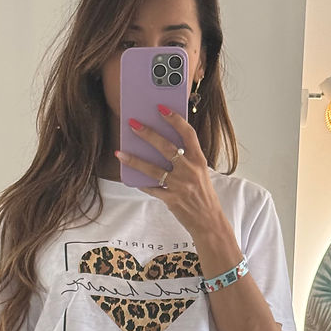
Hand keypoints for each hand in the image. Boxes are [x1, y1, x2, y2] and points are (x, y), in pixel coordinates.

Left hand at [116, 107, 227, 240]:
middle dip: (148, 134)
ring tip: (120, 152)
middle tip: (133, 124)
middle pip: (166, 147)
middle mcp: (190, 171)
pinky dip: (140, 183)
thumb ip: (185, 159)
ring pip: (153, 169)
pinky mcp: (171, 199)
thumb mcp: (200, 173)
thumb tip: (161, 146)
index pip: (188, 134)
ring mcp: (180, 186)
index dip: (174, 119)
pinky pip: (151, 189)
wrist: (209, 222)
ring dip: (134, 160)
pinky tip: (130, 176)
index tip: (161, 108)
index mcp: (199, 160)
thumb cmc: (203, 195)